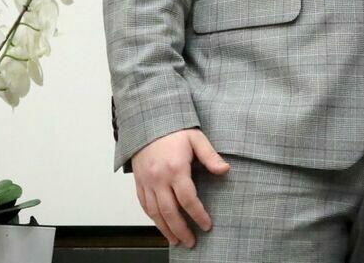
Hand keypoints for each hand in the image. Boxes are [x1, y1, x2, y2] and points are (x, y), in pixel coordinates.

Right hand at [132, 128, 229, 247]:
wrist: (147, 122)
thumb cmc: (173, 130)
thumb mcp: (196, 138)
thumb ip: (210, 156)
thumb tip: (225, 169)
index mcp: (175, 168)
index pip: (188, 199)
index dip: (198, 215)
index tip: (206, 225)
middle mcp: (158, 178)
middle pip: (170, 211)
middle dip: (181, 229)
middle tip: (191, 242)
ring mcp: (146, 181)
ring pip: (155, 212)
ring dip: (165, 229)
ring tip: (176, 240)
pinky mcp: (138, 181)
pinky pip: (144, 205)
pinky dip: (152, 218)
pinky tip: (161, 225)